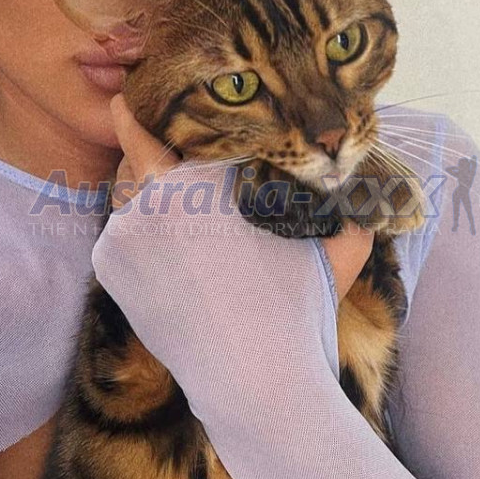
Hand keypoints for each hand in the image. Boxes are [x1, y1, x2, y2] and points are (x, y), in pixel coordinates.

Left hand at [109, 93, 372, 298]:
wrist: (253, 383)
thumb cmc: (299, 311)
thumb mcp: (340, 250)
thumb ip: (355, 209)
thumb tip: (370, 188)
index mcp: (199, 183)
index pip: (166, 132)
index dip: (153, 111)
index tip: (132, 94)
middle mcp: (151, 202)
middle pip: (137, 157)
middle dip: (143, 143)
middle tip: (148, 123)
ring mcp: (123, 236)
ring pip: (125, 194)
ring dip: (141, 187)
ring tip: (161, 185)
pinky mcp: (109, 269)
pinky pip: (119, 233)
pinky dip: (136, 228)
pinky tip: (161, 235)